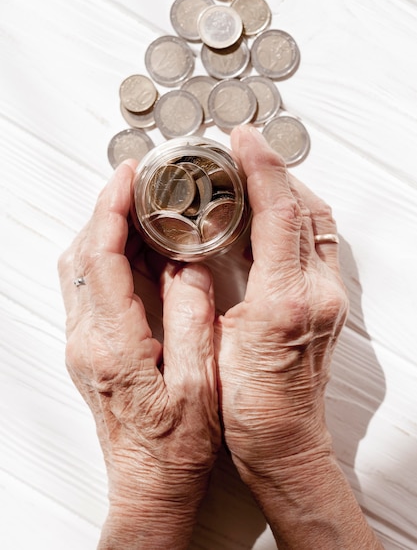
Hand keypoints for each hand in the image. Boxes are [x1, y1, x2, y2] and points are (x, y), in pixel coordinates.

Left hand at [58, 161, 219, 549]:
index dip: (111, 211)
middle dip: (104, 211)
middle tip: (134, 185)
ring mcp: (83, 345)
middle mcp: (88, 341)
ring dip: (103, 232)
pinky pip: (88, 288)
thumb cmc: (174, 446)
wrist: (149, 484)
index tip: (126, 178)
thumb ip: (192, 318)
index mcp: (114, 346)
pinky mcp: (88, 349)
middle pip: (81, 256)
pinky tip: (135, 253)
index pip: (102, 259)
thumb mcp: (198, 383)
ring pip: (79, 269)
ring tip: (137, 210)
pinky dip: (106, 257)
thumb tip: (189, 267)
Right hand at [215, 125, 347, 468]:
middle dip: (276, 171)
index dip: (261, 169)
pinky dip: (295, 216)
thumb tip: (188, 261)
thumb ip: (205, 297)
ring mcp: (328, 296)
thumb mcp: (216, 346)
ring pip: (317, 222)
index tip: (242, 139)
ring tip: (254, 176)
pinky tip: (270, 216)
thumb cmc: (253, 406)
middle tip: (243, 152)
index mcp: (285, 302)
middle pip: (307, 208)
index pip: (281, 213)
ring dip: (288, 190)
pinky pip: (318, 241)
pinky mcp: (328, 301)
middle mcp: (317, 293)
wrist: (286, 439)